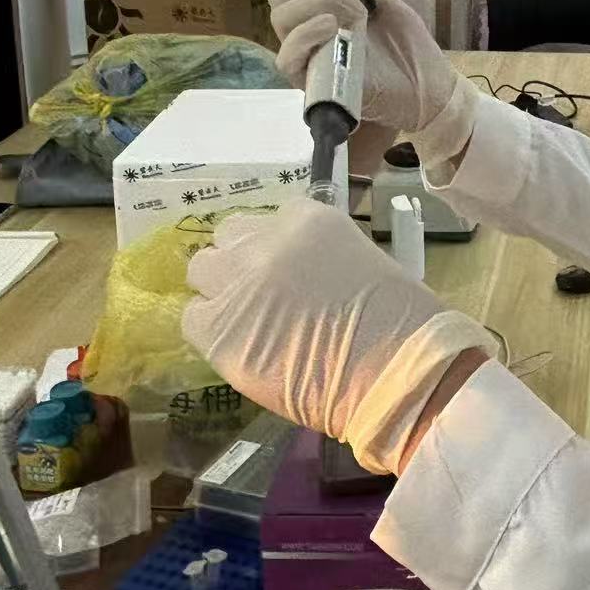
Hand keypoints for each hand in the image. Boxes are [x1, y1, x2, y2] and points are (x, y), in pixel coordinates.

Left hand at [183, 200, 493, 472]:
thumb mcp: (362, 261)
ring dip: (220, 290)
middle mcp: (265, 242)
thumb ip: (318, 257)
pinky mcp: (219, 329)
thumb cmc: (397, 321)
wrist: (392, 369)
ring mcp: (238, 284)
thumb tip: (297, 273)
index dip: (276, 247)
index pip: (271, 219)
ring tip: (246, 320)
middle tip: (262, 294)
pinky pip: (193, 319)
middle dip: (241, 260)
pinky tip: (239, 346)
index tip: (290, 272)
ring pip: (202, 270)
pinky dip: (211, 330)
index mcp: (308, 220)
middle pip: (228, 236)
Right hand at [268, 0, 462, 137]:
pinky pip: (286, 59)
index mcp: (321, 12)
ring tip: (355, 14)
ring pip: (280, 19)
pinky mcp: (313, 85)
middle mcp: (307, 33)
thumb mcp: (388, 5)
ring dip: (318, 2)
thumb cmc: (410, 50)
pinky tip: (331, 26)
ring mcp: (308, 58)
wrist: (428, 90)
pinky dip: (304, 34)